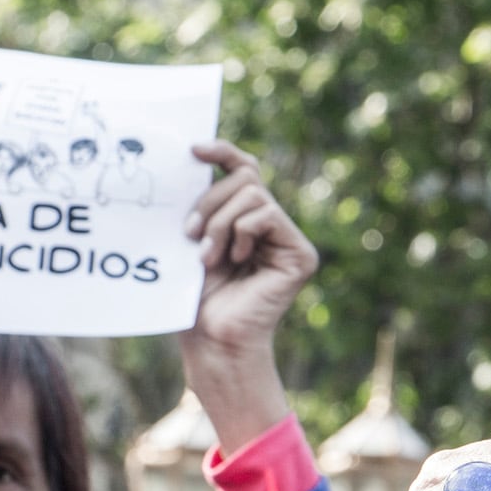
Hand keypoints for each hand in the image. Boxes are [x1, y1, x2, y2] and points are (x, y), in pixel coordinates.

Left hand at [181, 141, 316, 350]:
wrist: (211, 340)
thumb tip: (194, 157)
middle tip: (189, 234)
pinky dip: (242, 232)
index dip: (222, 151)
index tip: (192, 149)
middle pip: (245, 177)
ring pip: (253, 194)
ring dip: (220, 223)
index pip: (242, 169)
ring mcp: (288, 239)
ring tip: (208, 257)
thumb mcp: (192, 240)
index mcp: (245, 218)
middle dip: (210, 200)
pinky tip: (236, 261)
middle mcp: (271, 226)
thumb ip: (203, 203)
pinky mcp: (300, 254)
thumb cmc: (195, 298)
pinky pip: (268, 214)